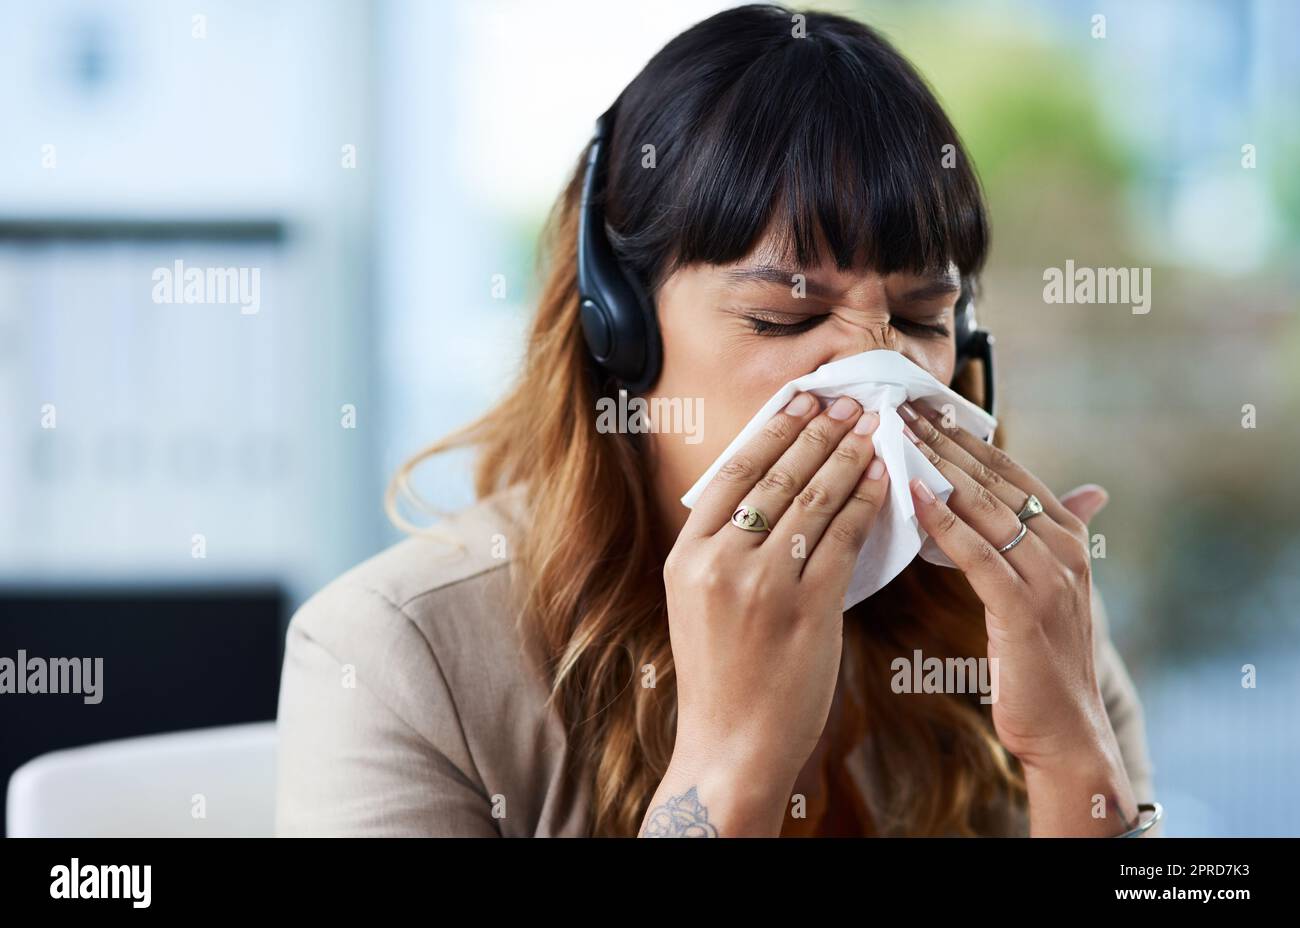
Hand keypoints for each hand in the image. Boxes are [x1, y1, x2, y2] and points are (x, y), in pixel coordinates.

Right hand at [664, 392, 888, 789]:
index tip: (803, 400)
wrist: (730, 746)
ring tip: (871, 429)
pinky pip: (843, 540)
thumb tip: (769, 492)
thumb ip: (722, 549)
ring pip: (813, 501)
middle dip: (818, 431)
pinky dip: (865, 504)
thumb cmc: (721, 676)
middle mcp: (719, 563)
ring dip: (848, 457)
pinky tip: (882, 481)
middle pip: (776, 476)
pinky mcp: (806, 610)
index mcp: (687, 556)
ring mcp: (762, 586)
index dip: (773, 428)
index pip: (734, 472)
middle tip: (848, 401)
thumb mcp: (696, 603)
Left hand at [897, 401, 1122, 774]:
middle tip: (898, 407)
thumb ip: (1051, 537)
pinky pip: (977, 553)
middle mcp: (1064, 549)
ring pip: (984, 507)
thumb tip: (1089, 493)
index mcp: (1068, 536)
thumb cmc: (1044, 660)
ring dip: (936, 468)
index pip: (1008, 469)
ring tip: (895, 435)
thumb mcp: (1051, 589)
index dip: (964, 436)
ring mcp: (1049, 578)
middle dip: (943, 440)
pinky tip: (912, 495)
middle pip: (993, 479)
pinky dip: (944, 521)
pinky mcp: (1025, 609)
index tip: (921, 406)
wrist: (1067, 732)